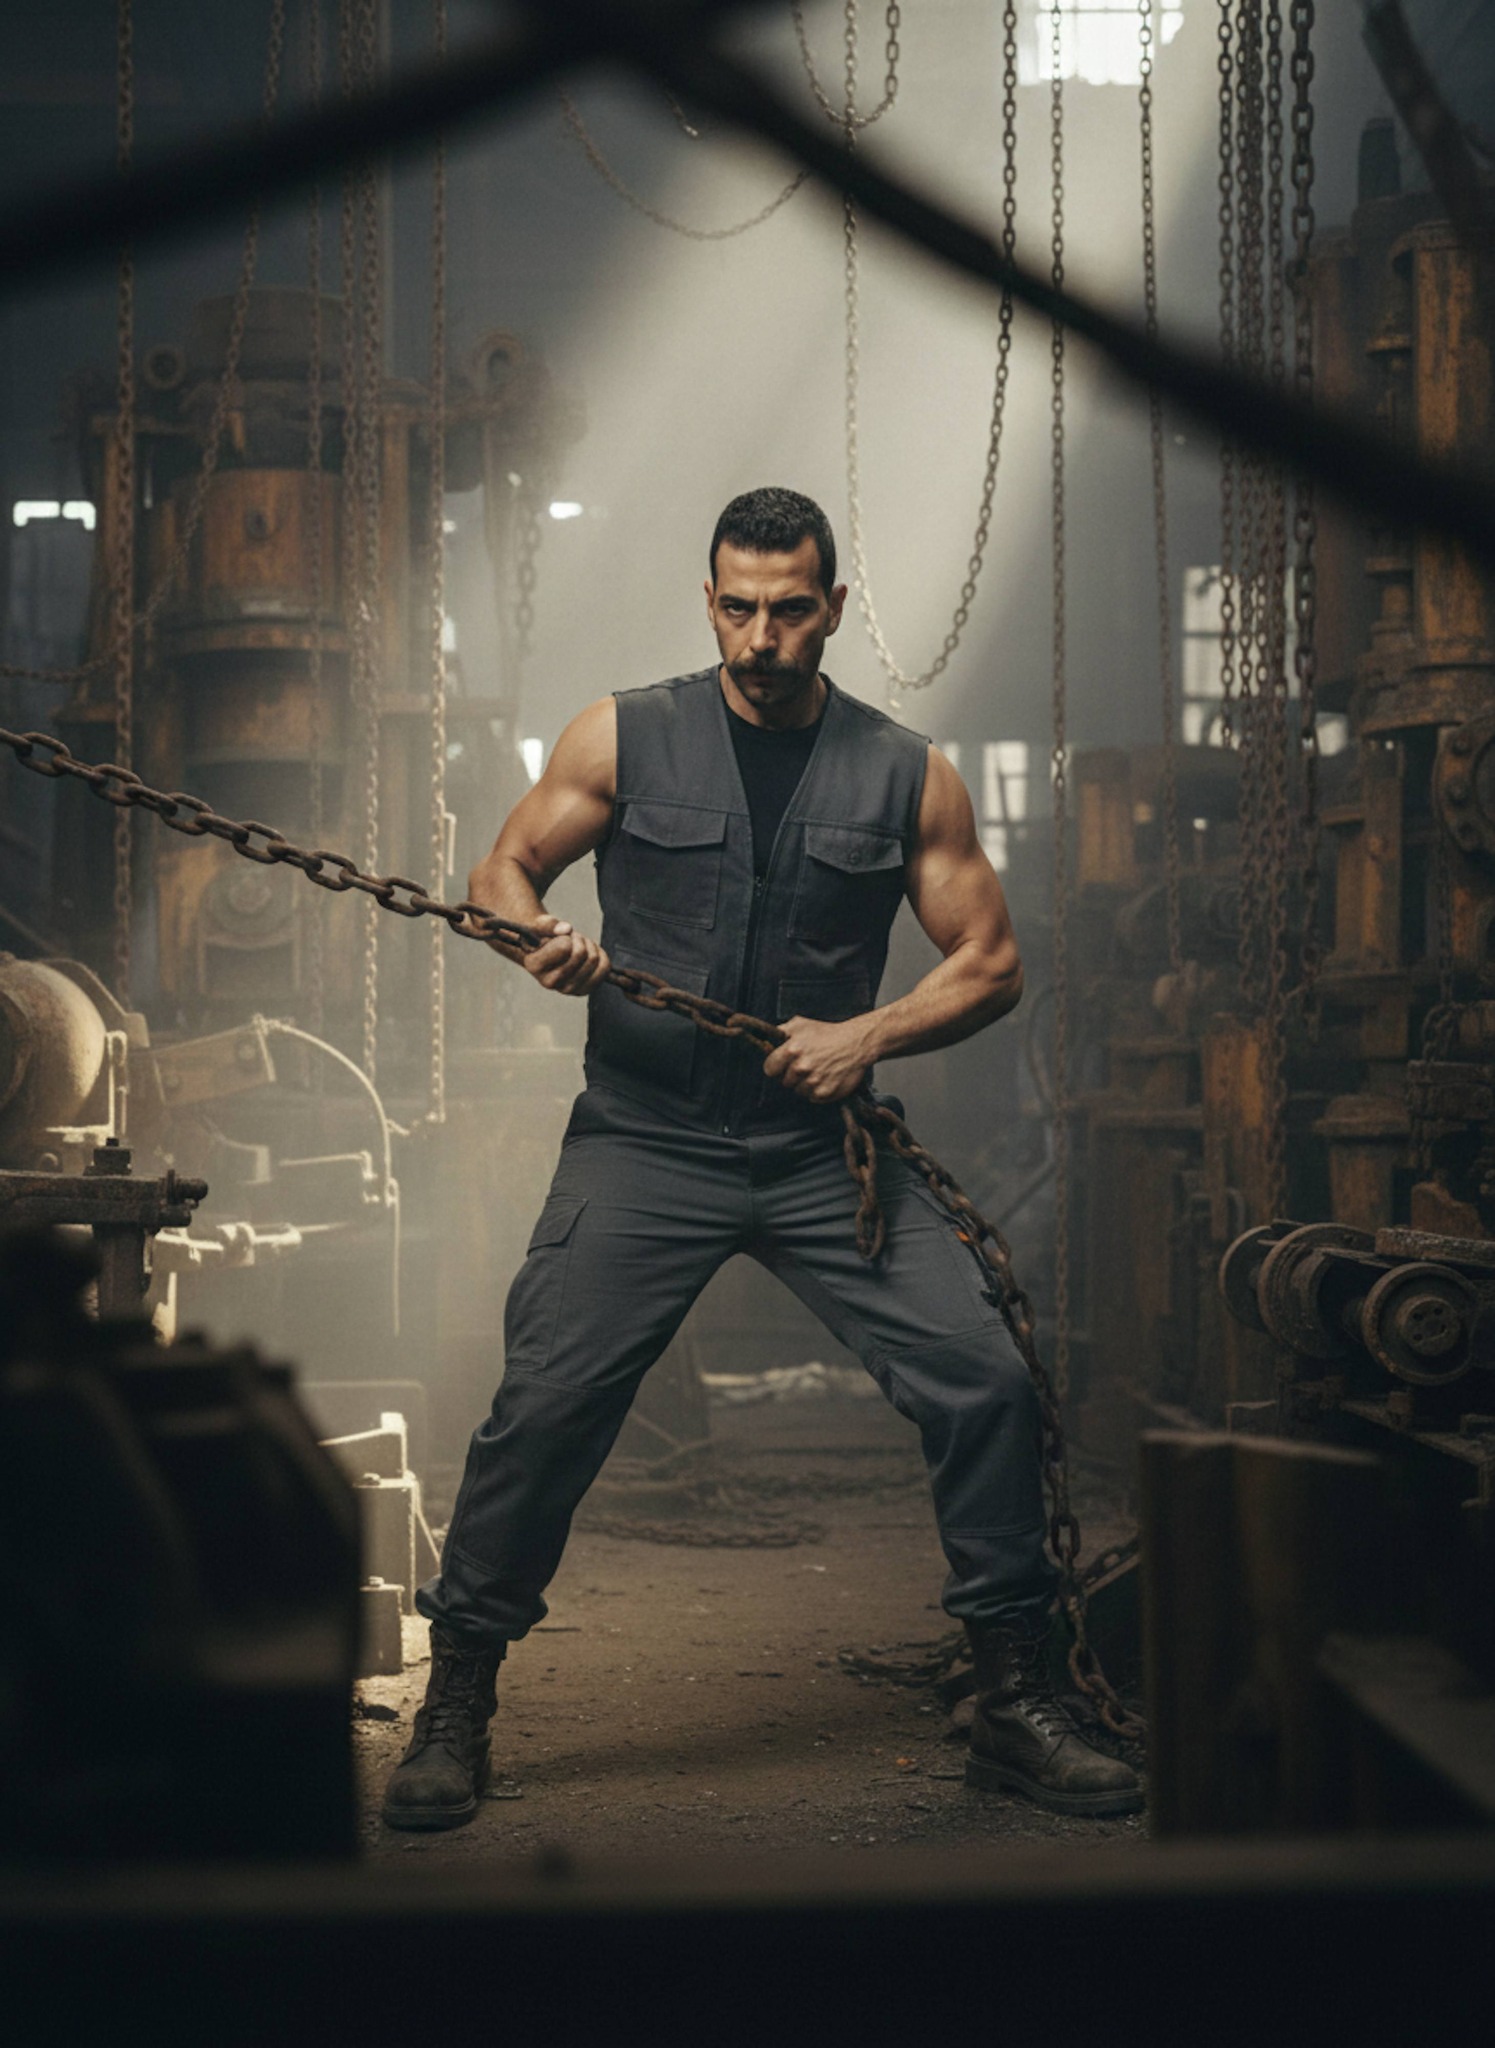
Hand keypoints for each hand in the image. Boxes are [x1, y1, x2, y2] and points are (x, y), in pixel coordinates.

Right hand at [487, 910, 609, 995]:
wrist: (545, 951)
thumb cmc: (541, 935)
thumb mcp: (539, 924)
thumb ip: (548, 924)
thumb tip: (567, 929)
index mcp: (534, 966)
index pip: (565, 947)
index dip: (566, 936)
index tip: (558, 936)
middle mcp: (549, 983)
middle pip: (581, 953)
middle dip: (578, 939)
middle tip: (570, 939)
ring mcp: (567, 989)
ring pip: (594, 960)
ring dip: (589, 946)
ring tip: (577, 946)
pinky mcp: (583, 990)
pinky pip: (604, 968)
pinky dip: (600, 955)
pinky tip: (587, 953)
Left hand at [762, 1014, 875, 1103]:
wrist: (857, 1043)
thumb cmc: (829, 1033)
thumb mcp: (801, 1024)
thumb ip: (780, 1032)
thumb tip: (766, 1040)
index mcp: (792, 1050)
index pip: (769, 1069)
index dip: (775, 1066)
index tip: (782, 1065)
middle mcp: (801, 1067)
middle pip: (784, 1081)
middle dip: (791, 1075)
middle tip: (805, 1065)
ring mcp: (813, 1082)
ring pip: (798, 1091)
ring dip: (804, 1084)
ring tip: (817, 1071)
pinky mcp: (824, 1093)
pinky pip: (812, 1098)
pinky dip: (817, 1091)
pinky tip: (825, 1078)